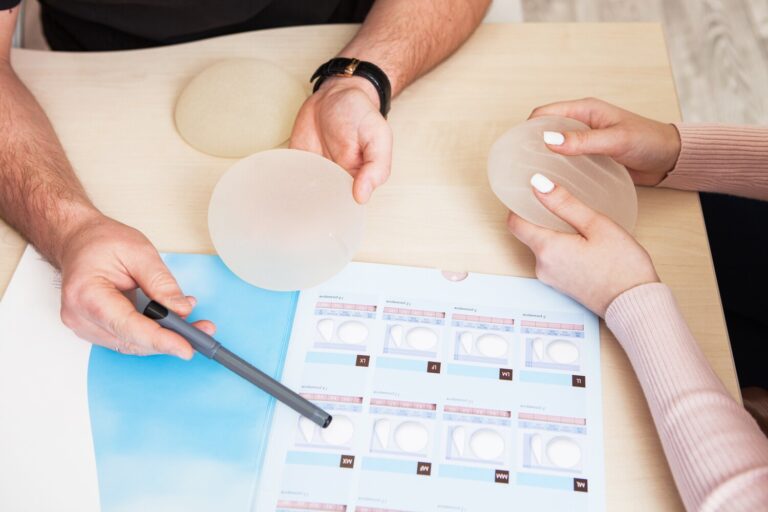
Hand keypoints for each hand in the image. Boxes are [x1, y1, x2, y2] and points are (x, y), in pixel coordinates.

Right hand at [58, 213, 214, 357]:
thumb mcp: (138, 251)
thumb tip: (182, 309)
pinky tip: (174, 323)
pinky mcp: (96, 329)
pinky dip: (153, 333)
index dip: (160, 340)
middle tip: (204, 332)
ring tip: (196, 326)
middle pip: (132, 340)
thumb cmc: (101, 241)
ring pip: (133, 344)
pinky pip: (129, 338)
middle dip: (171, 340)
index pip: (128, 326)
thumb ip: (161, 282)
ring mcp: (86, 326)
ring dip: (165, 338)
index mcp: (86, 294)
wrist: (78, 240)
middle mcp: (81, 317)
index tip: (186, 347)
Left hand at [290, 76, 391, 203]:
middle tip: (304, 210)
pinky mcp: (298, 161)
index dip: (337, 211)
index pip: (347, 205)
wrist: (335, 94)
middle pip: (323, 203)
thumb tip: (362, 197)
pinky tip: (277, 188)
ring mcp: (315, 171)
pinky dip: (282, 182)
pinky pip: (289, 177)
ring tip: (287, 204)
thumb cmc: (359, 113)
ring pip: (305, 194)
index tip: (327, 212)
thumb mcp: (377, 136)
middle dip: (313, 210)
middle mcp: (336, 179)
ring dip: (295, 199)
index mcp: (357, 179)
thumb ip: (376, 166)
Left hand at [507, 174, 659, 316]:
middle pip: (529, 234)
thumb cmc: (622, 266)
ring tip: (577, 223)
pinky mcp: (561, 286)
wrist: (636, 304)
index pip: (514, 223)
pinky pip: (553, 260)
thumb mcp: (596, 225)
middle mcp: (542, 266)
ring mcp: (551, 279)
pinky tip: (583, 243)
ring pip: (543, 247)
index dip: (518, 206)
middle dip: (540, 218)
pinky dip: (562, 248)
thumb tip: (538, 184)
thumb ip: (564, 203)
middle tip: (561, 203)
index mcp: (546, 249)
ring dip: (554, 234)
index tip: (528, 194)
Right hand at [529, 98, 680, 185]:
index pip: (544, 113)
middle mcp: (581, 122)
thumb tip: (549, 140)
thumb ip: (583, 141)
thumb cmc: (648, 142)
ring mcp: (584, 140)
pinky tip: (552, 181)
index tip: (516, 148)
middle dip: (530, 143)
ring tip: (531, 175)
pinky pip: (566, 159)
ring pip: (554, 146)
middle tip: (519, 165)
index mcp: (585, 109)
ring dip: (543, 157)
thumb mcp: (615, 140)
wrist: (670, 158)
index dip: (528, 128)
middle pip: (545, 129)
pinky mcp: (589, 156)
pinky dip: (556, 167)